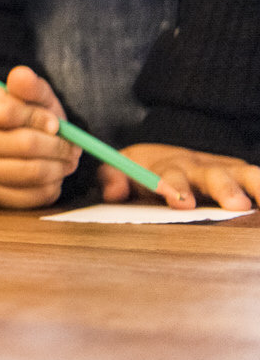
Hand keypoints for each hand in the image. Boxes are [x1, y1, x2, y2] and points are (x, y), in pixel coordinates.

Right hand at [0, 66, 79, 207]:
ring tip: (66, 160)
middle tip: (72, 146)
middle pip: (23, 145)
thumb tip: (22, 75)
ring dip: (59, 167)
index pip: (8, 113)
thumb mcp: (29, 94)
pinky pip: (30, 197)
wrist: (6, 137)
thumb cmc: (21, 113)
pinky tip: (53, 176)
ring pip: (30, 172)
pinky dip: (52, 188)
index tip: (55, 122)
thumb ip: (29, 85)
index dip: (40, 118)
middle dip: (58, 146)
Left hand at [102, 143, 259, 210]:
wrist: (162, 154)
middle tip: (236, 205)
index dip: (175, 188)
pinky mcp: (241, 175)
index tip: (181, 203)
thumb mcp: (121, 168)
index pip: (171, 176)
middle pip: (214, 175)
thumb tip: (113, 193)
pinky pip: (256, 180)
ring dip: (256, 187)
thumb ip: (113, 178)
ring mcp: (224, 170)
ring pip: (244, 173)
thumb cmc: (144, 169)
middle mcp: (200, 167)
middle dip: (225, 189)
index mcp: (169, 167)